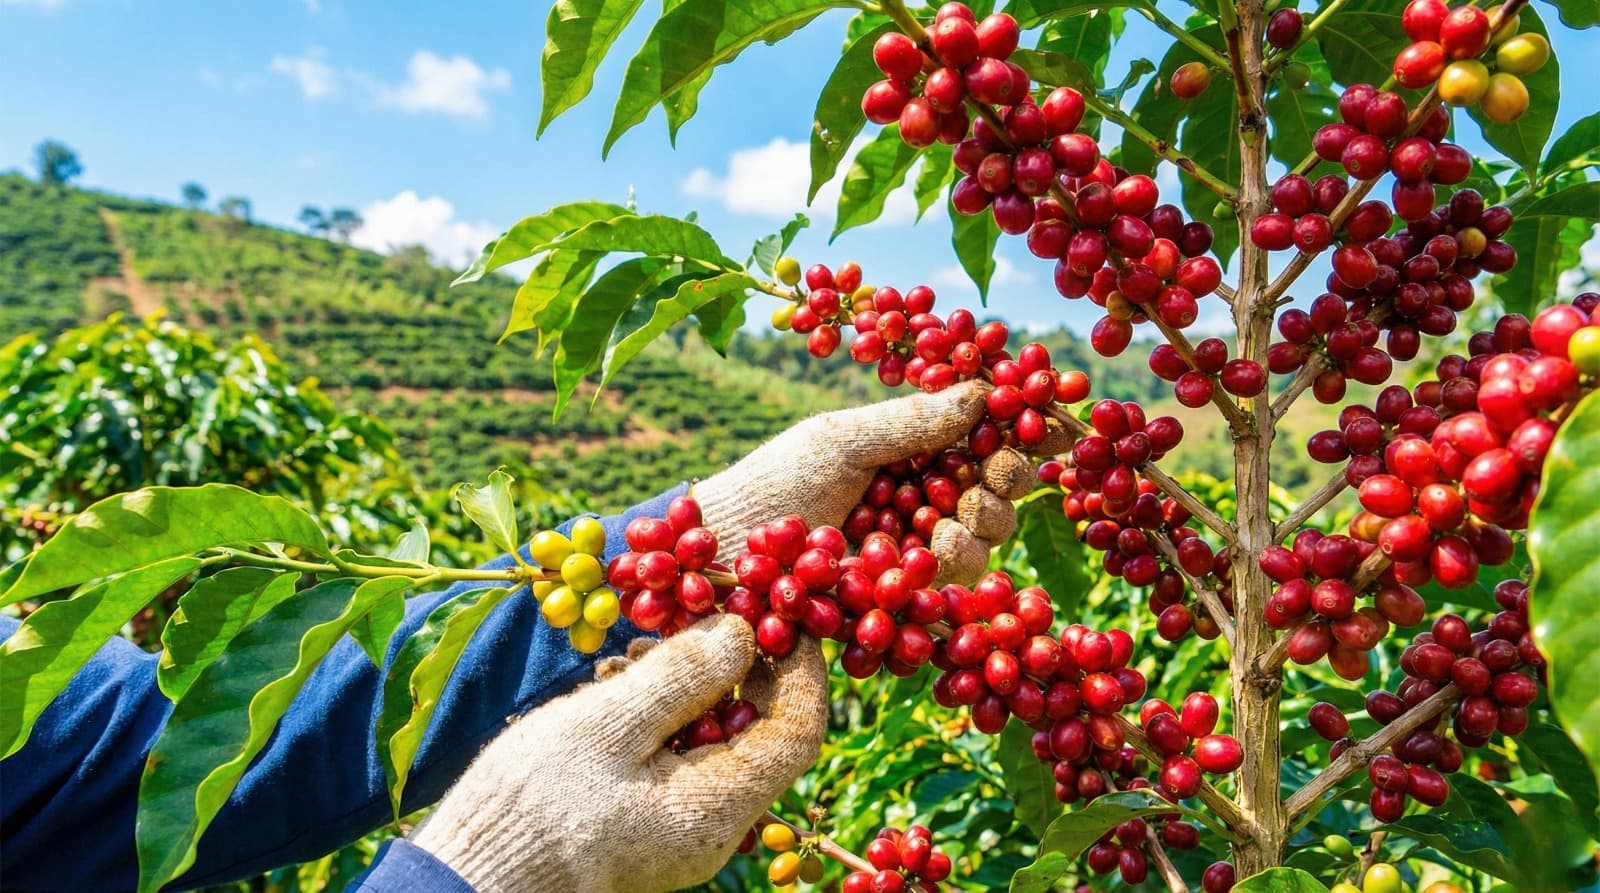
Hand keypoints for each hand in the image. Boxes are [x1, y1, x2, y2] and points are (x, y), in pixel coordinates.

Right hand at [411, 615, 825, 892]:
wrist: (468, 872)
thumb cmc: (533, 803)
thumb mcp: (606, 724)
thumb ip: (680, 678)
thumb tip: (743, 634)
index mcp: (718, 811)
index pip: (798, 733)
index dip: (801, 668)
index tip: (779, 613)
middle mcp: (713, 827)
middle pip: (761, 732)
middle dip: (739, 665)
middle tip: (700, 613)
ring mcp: (680, 826)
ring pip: (717, 737)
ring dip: (692, 683)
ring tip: (640, 648)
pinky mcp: (647, 818)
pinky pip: (678, 754)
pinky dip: (661, 711)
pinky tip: (620, 681)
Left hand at [693, 381, 1062, 584]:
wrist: (718, 554)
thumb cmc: (773, 483)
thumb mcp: (840, 440)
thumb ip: (911, 422)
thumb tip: (984, 391)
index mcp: (911, 453)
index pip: (982, 441)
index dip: (1017, 433)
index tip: (1043, 424)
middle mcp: (922, 503)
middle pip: (995, 494)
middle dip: (1005, 484)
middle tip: (997, 476)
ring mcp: (914, 556)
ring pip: (984, 543)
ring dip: (982, 529)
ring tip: (949, 527)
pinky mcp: (902, 603)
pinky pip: (950, 592)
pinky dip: (951, 570)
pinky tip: (935, 554)